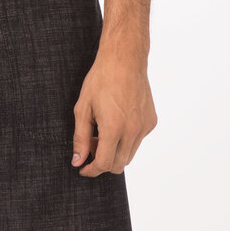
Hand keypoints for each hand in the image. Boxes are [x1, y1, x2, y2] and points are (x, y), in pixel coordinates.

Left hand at [71, 44, 156, 174]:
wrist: (124, 60)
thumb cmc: (101, 80)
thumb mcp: (83, 109)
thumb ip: (80, 138)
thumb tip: (78, 160)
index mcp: (114, 128)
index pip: (105, 164)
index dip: (91, 170)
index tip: (83, 168)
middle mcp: (133, 130)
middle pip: (119, 165)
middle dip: (102, 162)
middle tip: (91, 146)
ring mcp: (144, 127)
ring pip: (129, 154)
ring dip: (115, 152)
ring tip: (103, 132)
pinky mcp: (151, 122)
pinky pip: (137, 141)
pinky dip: (126, 140)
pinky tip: (117, 123)